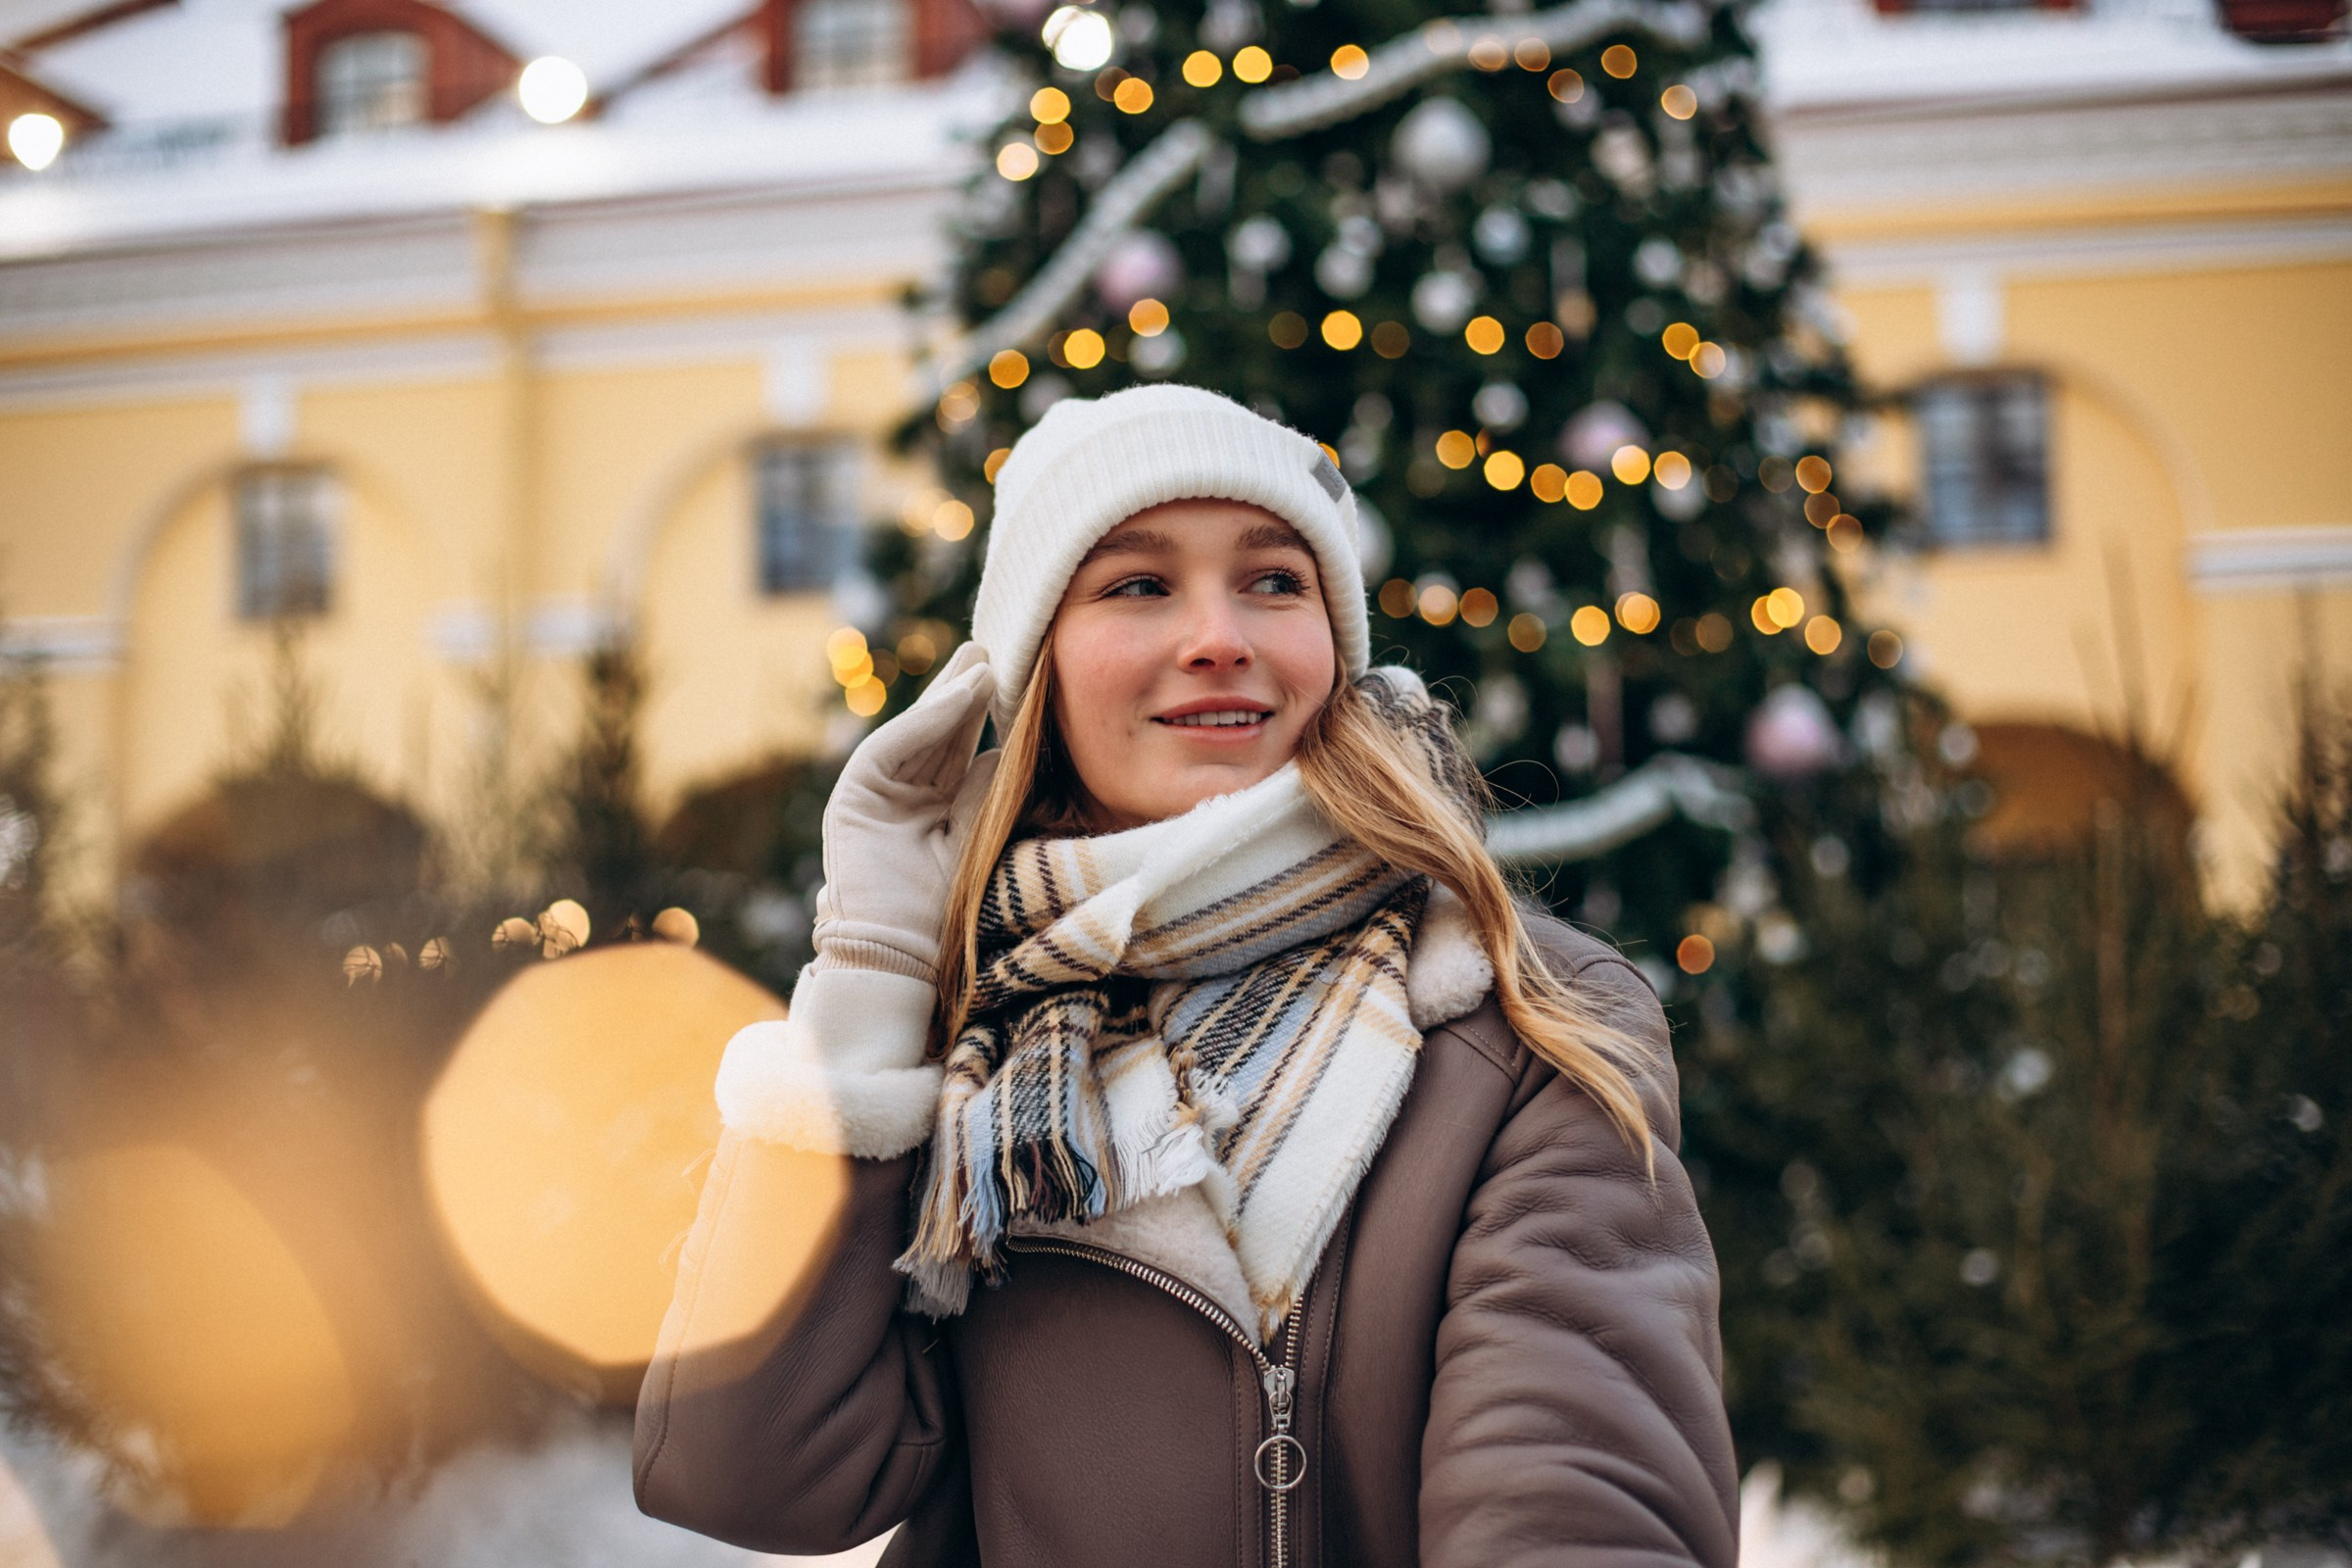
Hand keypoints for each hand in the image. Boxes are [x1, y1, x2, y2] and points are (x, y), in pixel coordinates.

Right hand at [810, 642, 996, 981]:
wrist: (902, 956)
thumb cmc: (944, 912)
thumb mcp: (973, 842)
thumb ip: (980, 799)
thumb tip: (997, 752)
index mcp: (931, 811)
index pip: (957, 752)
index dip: (979, 718)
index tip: (1011, 683)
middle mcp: (901, 800)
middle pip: (934, 736)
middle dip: (961, 693)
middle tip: (991, 651)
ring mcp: (874, 798)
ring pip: (913, 736)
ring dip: (946, 699)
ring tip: (981, 665)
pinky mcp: (851, 801)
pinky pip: (888, 749)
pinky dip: (922, 724)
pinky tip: (955, 699)